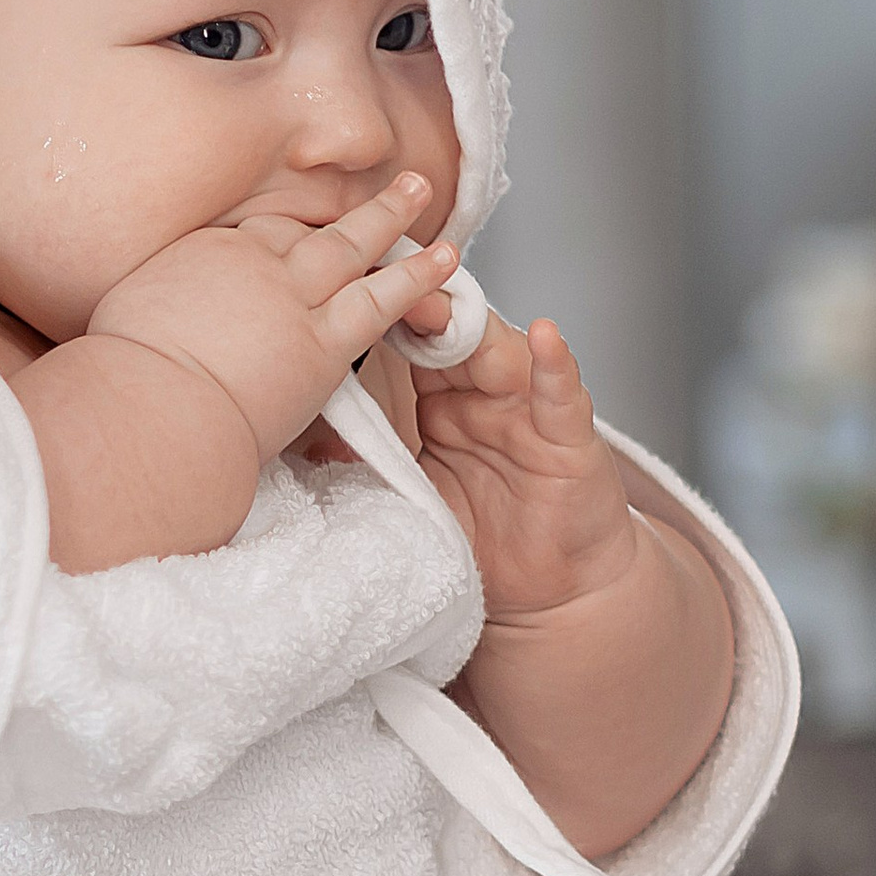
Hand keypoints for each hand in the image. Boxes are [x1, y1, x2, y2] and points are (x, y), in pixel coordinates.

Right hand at [88, 173, 458, 469]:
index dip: (289, 224)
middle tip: (384, 185)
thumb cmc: (123, 380)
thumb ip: (160, 306)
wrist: (147, 408)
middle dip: (349, 205)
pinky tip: (444, 260)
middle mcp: (252, 263)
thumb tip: (153, 319)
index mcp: (204, 253)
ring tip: (421, 194)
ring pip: (351, 247)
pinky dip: (415, 276)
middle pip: (309, 226)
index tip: (305, 222)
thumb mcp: (128, 315)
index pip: (258, 227)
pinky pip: (380, 302)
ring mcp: (291, 299)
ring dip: (390, 218)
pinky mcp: (322, 344)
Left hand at [386, 308, 638, 623]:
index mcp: (447, 404)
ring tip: (449, 306)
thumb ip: (374, 462)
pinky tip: (545, 336)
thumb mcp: (415, 494)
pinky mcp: (572, 441)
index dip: (392, 318)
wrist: (550, 591)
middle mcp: (489, 398)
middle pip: (457, 339)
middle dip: (427, 311)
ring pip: (505, 355)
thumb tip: (303, 443)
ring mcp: (531, 414)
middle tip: (394, 284)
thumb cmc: (486, 536)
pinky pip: (563, 397)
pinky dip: (555, 366)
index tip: (356, 290)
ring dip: (477, 329)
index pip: (417, 346)